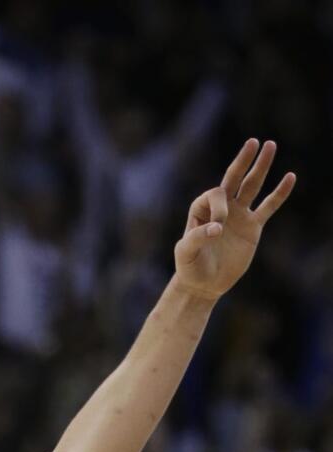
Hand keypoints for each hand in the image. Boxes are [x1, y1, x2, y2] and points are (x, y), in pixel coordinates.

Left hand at [173, 138, 295, 300]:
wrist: (204, 283)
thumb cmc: (190, 267)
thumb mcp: (186, 253)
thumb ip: (196, 238)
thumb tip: (217, 229)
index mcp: (201, 209)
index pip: (216, 195)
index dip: (219, 208)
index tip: (216, 231)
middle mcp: (221, 207)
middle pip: (234, 178)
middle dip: (243, 160)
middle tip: (253, 142)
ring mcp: (239, 214)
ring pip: (252, 186)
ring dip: (261, 167)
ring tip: (270, 145)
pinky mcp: (254, 226)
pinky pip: (269, 206)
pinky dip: (280, 193)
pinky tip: (290, 177)